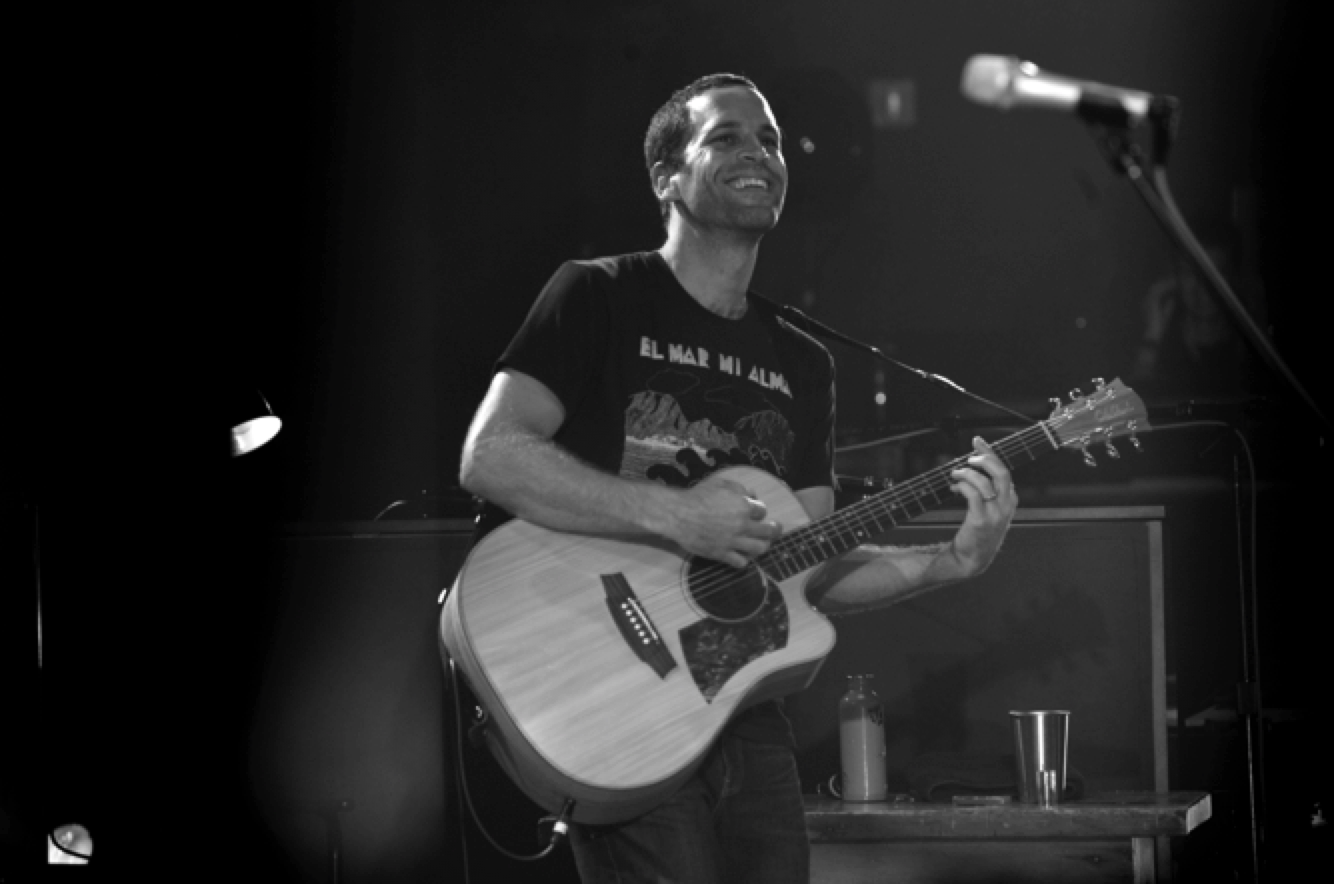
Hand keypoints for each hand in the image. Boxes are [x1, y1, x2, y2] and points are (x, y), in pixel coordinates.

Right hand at [664, 474, 782, 568]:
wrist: (678, 515)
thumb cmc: (697, 497)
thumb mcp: (720, 483)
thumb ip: (739, 488)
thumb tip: (752, 494)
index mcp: (743, 506)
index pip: (762, 510)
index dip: (759, 510)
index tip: (756, 511)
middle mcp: (742, 525)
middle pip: (769, 531)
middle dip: (775, 529)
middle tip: (776, 529)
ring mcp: (733, 541)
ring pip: (759, 549)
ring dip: (763, 546)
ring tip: (762, 544)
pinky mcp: (722, 554)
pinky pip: (741, 562)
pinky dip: (744, 560)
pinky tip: (742, 555)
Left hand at [946, 436, 1017, 577]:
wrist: (972, 558)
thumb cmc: (978, 530)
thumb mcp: (990, 508)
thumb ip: (988, 489)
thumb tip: (974, 464)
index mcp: (1010, 500)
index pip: (1004, 470)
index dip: (990, 453)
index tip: (977, 441)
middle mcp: (1006, 505)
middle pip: (1001, 472)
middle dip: (984, 460)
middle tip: (969, 459)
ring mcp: (995, 514)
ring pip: (984, 482)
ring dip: (966, 474)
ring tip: (955, 474)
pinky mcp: (980, 521)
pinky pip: (972, 495)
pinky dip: (962, 486)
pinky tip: (954, 487)